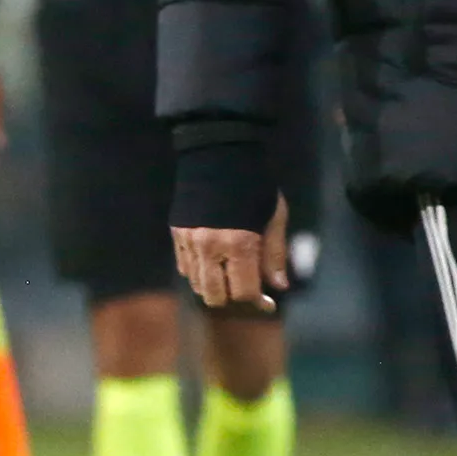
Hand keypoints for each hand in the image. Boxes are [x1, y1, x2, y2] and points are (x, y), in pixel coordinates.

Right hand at [173, 195, 291, 314]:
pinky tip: (212, 262)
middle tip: (246, 286)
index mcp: (239, 244)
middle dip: (233, 297)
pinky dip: (199, 273)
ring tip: (228, 274)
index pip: (244, 291)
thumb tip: (279, 286)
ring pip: (197, 285)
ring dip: (215, 286)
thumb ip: (275, 254)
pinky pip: (184, 268)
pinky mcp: (177, 234)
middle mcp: (210, 248)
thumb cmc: (254, 184)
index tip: (268, 303)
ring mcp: (189, 242)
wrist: (218, 153)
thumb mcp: (274, 217)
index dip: (258, 301)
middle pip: (215, 296)